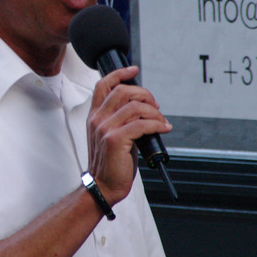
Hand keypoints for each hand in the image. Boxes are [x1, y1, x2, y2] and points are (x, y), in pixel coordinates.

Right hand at [85, 65, 171, 206]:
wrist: (103, 186)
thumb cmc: (111, 163)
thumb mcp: (111, 136)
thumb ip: (121, 120)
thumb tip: (143, 108)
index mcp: (94, 116)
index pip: (103, 85)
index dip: (119, 74)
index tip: (133, 70)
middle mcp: (97, 119)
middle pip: (123, 91)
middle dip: (145, 95)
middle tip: (155, 106)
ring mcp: (105, 129)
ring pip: (135, 107)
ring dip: (154, 112)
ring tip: (161, 121)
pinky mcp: (115, 139)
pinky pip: (142, 124)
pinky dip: (157, 124)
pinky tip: (162, 128)